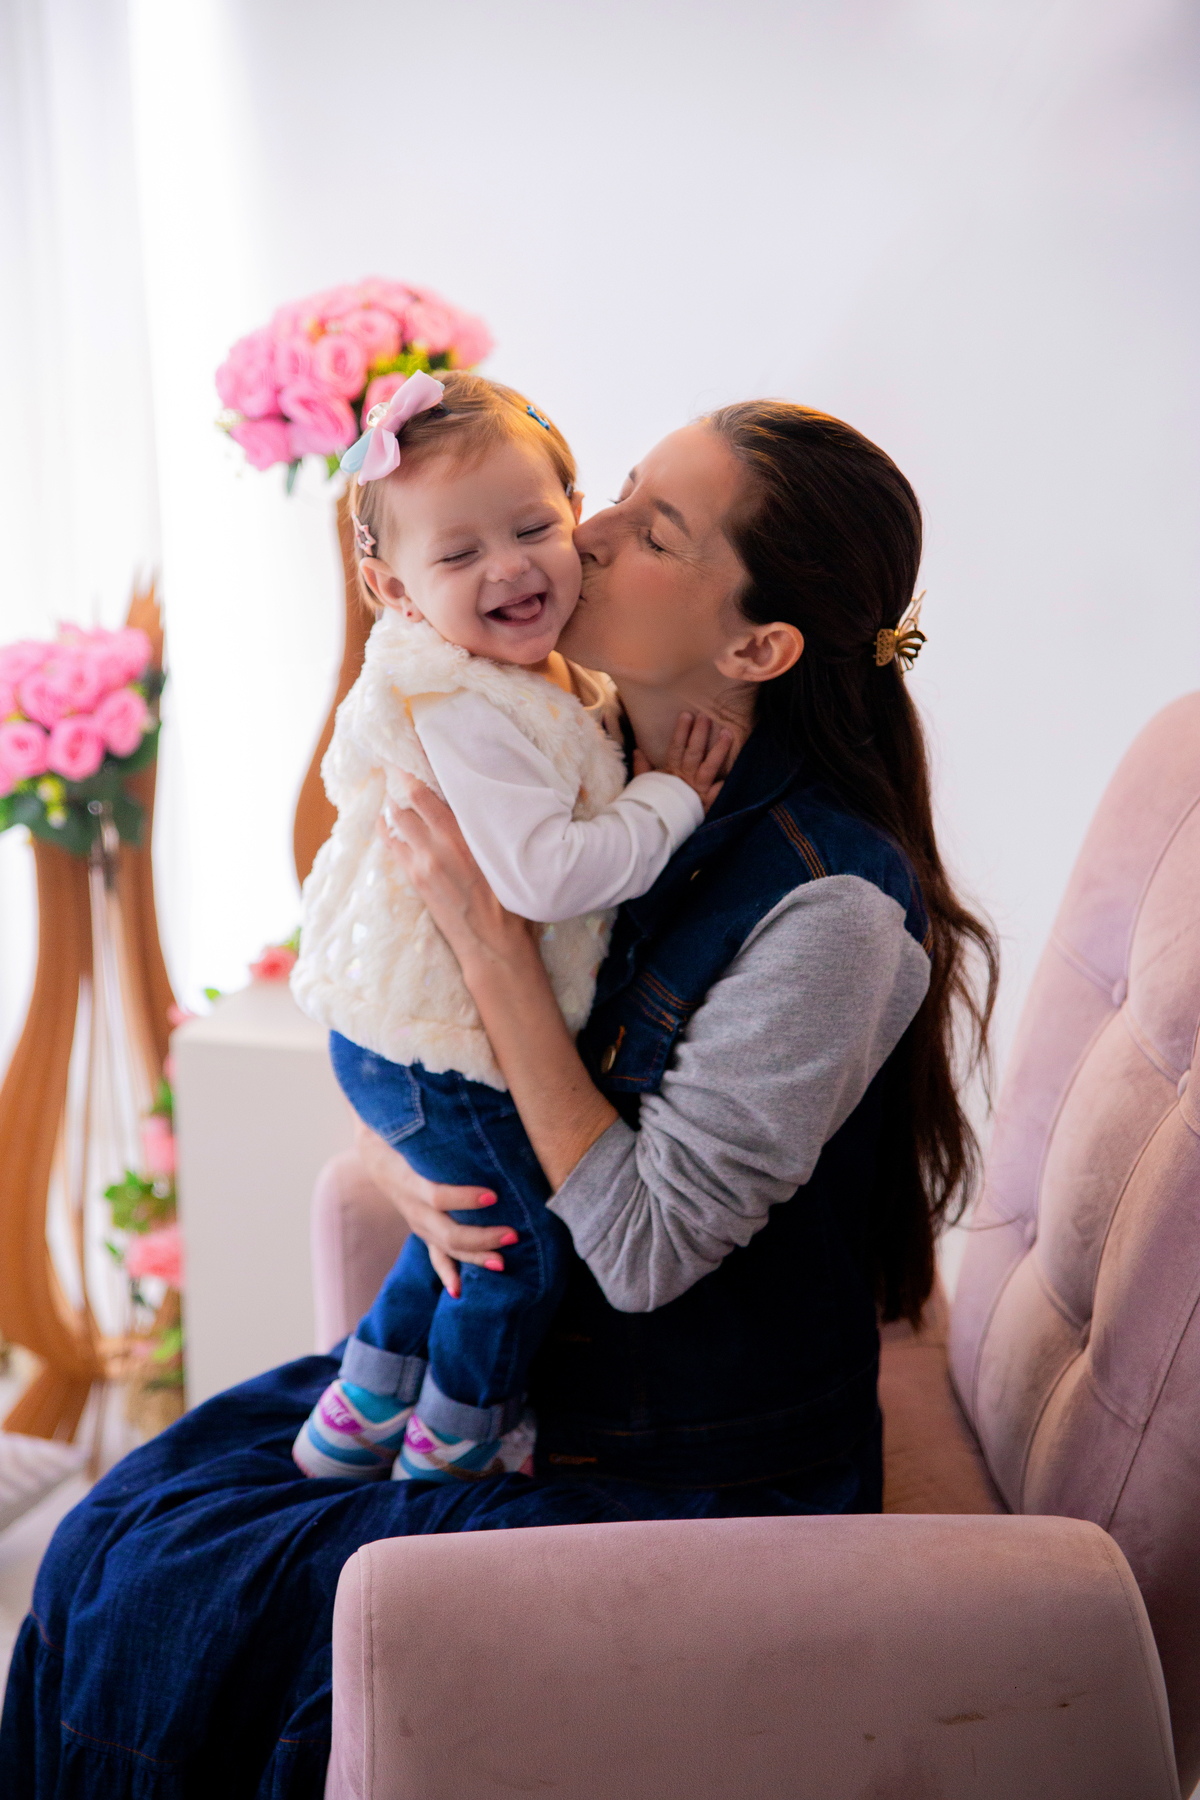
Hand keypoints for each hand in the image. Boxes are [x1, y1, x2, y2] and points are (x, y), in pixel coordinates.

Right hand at [353, 1117, 518, 1298]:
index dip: (463, 1199)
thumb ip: (439, 1113)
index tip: (494, 1197)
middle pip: (445, 1231)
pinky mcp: (423, 1229)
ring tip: (503, 1263)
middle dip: (481, 1236)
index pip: (436, 1195)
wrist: (374, 1148)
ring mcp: (417, 1222)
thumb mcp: (412, 1119)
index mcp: (407, 1177)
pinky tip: (459, 1292)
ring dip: (474, 1258)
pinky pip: (435, 1257)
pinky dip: (447, 1274)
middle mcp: (411, 1206)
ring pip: (445, 1248)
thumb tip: (479, 1086)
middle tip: (514, 1233)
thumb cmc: (403, 1127)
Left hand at [378, 776, 535, 976]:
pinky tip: (386, 823)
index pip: (430, 790)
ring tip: (394, 796)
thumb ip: (492, 828)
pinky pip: (392, 845)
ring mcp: (424, 861)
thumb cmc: (512, 900)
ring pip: (397, 820)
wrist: (494, 943)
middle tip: (395, 766)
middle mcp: (441, 843)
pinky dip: (387, 830)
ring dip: (393, 806)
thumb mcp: (508, 855)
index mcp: (467, 832)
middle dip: (400, 781)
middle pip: (408, 800)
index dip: (415, 768)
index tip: (410, 750)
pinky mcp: (416, 878)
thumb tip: (487, 804)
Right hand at [633, 711, 731, 811]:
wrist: (655, 830)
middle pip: (693, 753)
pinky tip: (736, 771)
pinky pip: (719, 792)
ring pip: (710, 766)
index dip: (681, 731)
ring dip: (719, 749)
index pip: (676, 748)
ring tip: (727, 733)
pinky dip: (725, 783)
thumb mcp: (645, 785)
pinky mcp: (706, 803)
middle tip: (706, 717)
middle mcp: (685, 778)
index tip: (687, 715)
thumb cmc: (652, 805)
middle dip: (700, 734)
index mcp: (671, 772)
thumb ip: (643, 768)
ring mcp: (697, 790)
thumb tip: (638, 750)